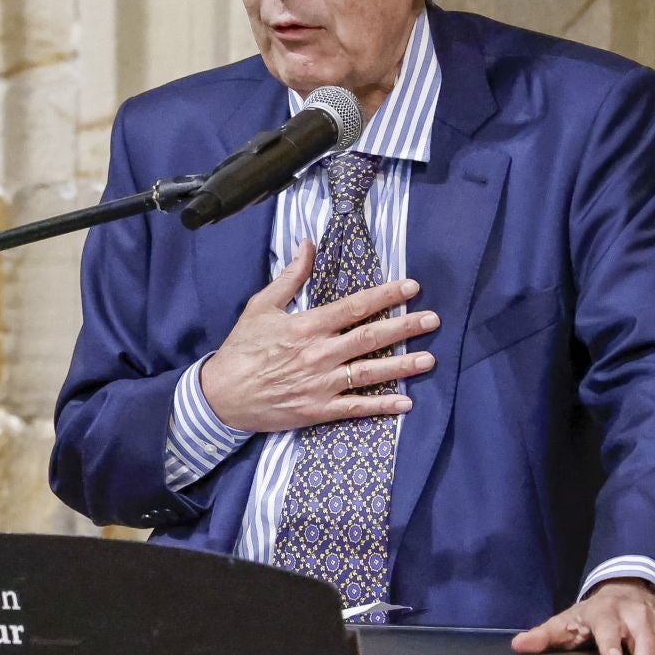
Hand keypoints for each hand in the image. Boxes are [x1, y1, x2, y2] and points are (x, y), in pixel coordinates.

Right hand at [198, 240, 440, 434]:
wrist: (222, 395)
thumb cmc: (241, 349)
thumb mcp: (261, 306)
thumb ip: (289, 277)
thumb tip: (307, 245)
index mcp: (307, 326)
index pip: (354, 307)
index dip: (386, 296)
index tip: (411, 286)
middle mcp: (320, 354)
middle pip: (371, 338)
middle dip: (405, 327)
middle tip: (433, 319)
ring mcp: (322, 384)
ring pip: (371, 373)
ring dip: (403, 366)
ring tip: (429, 359)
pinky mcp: (319, 410)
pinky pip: (356, 408)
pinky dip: (382, 407)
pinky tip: (406, 403)